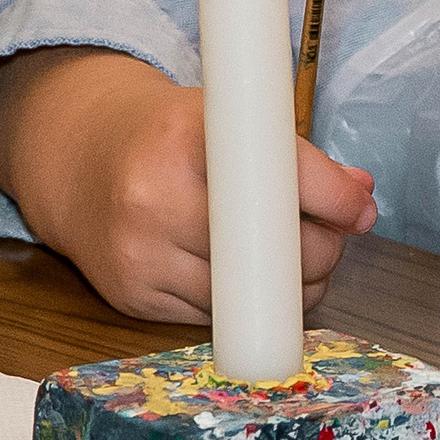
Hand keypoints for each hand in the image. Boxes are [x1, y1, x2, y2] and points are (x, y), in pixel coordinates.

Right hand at [0, 47, 377, 322]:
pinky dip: (245, 304)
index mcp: (188, 134)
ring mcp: (141, 251)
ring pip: (253, 296)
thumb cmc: (169, 138)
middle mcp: (156, 194)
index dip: (334, 198)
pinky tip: (242, 276)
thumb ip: (297, 157)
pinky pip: (215, 318)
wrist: (77, 160)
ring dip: (292, 286)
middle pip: (277, 247)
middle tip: (329, 235)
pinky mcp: (133, 295)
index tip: (358, 210)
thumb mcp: (228, 121)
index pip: (283, 175)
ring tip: (290, 258)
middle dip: (323, 247)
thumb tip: (361, 199)